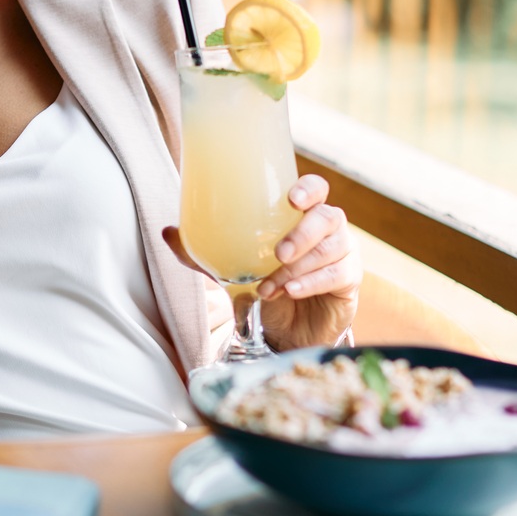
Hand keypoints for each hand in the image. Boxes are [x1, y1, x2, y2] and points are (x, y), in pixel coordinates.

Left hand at [163, 173, 361, 351]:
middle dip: (303, 234)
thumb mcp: (231, 267)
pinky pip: (338, 276)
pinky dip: (311, 284)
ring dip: (298, 268)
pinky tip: (291, 293)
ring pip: (332, 249)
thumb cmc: (265, 283)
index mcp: (301, 214)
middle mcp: (327, 228)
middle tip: (278, 252)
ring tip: (270, 286)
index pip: (316, 189)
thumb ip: (203, 250)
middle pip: (329, 218)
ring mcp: (343, 253)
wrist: (288, 327)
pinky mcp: (349, 281)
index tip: (292, 198)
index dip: (308, 189)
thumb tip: (167, 231)